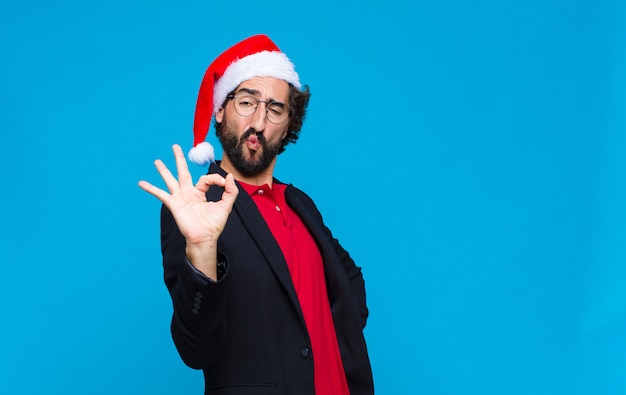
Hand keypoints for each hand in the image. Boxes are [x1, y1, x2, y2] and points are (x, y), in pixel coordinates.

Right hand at [139, 144, 238, 278]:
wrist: (205, 237)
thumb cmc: (214, 224)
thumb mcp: (226, 205)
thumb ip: (230, 191)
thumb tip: (229, 176)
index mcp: (200, 192)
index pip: (205, 178)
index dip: (216, 178)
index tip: (223, 183)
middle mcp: (188, 193)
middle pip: (183, 172)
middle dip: (179, 159)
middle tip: (175, 146)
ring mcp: (180, 198)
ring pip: (170, 180)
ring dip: (163, 170)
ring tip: (157, 161)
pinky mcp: (173, 204)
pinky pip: (160, 194)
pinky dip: (150, 188)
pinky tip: (141, 183)